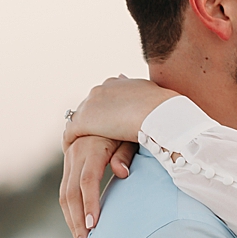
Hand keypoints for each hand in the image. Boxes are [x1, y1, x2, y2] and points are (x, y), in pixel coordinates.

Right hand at [60, 135, 137, 237]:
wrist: (108, 110)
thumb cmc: (127, 127)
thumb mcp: (130, 136)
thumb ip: (126, 154)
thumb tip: (122, 174)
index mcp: (91, 146)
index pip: (87, 180)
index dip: (90, 203)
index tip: (94, 227)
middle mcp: (75, 153)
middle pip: (70, 192)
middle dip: (77, 222)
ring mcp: (69, 159)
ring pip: (64, 195)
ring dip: (71, 221)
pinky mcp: (69, 166)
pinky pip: (66, 193)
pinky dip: (71, 213)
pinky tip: (79, 230)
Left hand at [63, 76, 178, 147]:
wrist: (158, 113)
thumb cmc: (165, 110)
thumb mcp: (157, 101)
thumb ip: (149, 103)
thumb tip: (156, 103)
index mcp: (117, 83)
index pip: (104, 96)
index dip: (104, 110)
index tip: (105, 120)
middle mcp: (101, 89)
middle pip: (89, 106)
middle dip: (89, 119)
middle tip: (88, 135)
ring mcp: (90, 104)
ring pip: (78, 118)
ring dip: (79, 131)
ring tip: (77, 146)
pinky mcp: (84, 121)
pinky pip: (71, 133)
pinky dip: (70, 143)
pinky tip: (72, 154)